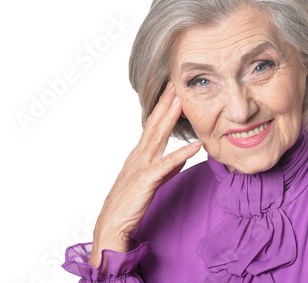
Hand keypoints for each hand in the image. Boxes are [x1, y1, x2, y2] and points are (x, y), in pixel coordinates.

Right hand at [89, 81, 201, 266]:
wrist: (112, 224)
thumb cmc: (130, 202)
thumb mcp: (151, 181)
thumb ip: (167, 169)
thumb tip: (182, 159)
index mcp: (140, 155)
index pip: (154, 126)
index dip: (164, 108)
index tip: (174, 92)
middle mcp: (139, 156)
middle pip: (155, 125)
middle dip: (166, 103)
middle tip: (176, 84)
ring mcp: (141, 166)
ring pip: (157, 137)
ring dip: (170, 118)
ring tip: (182, 101)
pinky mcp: (145, 181)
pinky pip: (166, 165)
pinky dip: (180, 154)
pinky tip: (195, 146)